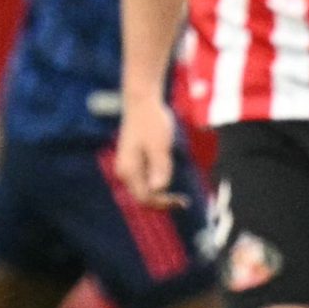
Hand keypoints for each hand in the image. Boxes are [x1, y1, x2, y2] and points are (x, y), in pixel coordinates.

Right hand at [114, 93, 180, 207]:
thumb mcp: (160, 145)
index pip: (145, 198)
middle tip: (184, 202)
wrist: (142, 104)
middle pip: (142, 198)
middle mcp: (124, 172)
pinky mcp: (133, 164)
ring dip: (160, 196)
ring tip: (179, 196)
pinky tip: (169, 182)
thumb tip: (158, 189)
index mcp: (129, 170)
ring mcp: (127, 168)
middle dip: (162, 202)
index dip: (164, 203)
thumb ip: (159, 167)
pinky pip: (144, 183)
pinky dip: (157, 187)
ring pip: (143, 192)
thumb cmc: (152, 122)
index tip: (184, 201)